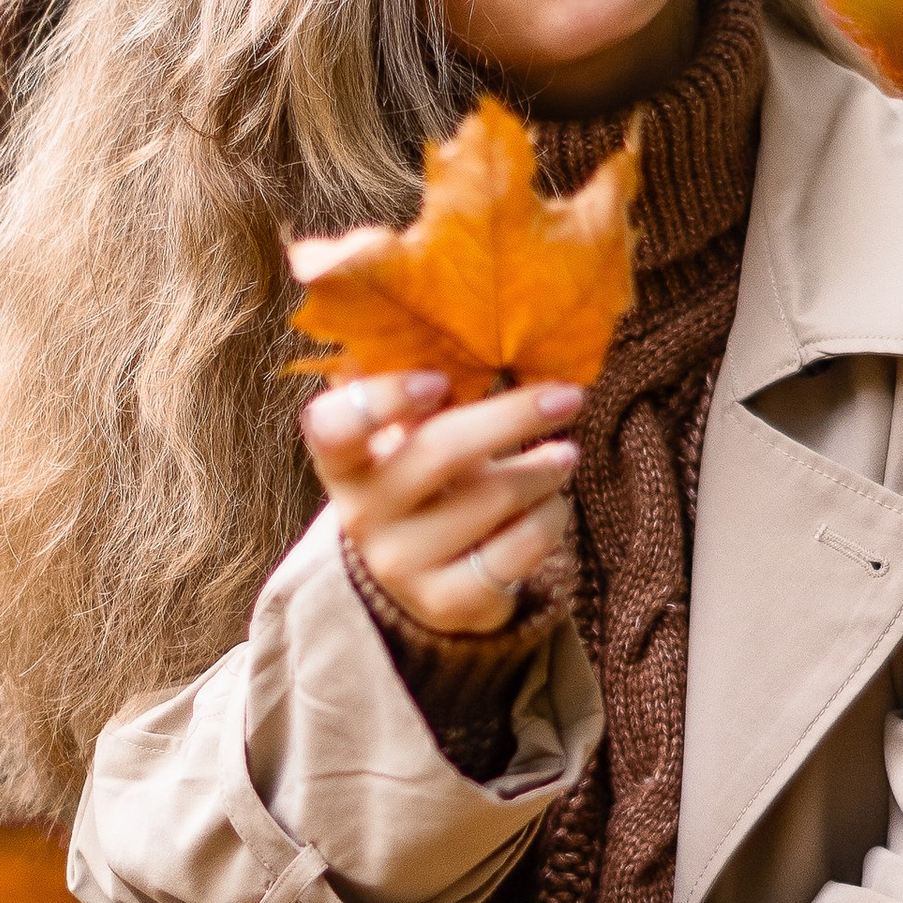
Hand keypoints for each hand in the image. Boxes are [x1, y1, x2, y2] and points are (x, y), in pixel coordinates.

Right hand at [302, 372, 580, 638]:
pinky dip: (551, 517)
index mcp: (343, 461)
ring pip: (495, 499)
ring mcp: (401, 565)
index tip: (438, 380)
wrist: (426, 576)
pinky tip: (552, 504)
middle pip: (440, 452)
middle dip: (514, 417)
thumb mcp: (407, 435)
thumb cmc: (424, 478)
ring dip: (546, 470)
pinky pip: (520, 548)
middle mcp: (361, 515)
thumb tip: (417, 298)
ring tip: (565, 455)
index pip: (333, 426)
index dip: (383, 399)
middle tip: (569, 398)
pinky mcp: (448, 603)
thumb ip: (412, 380)